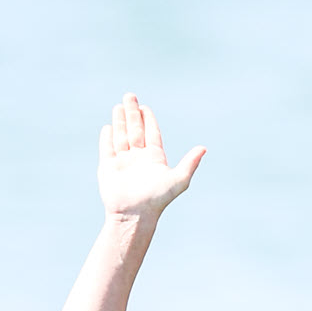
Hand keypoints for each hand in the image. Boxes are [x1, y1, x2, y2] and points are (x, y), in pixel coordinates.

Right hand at [98, 93, 204, 221]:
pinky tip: (108, 128)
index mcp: (154, 158)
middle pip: (135, 130)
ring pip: (121, 136)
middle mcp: (139, 158)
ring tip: (118, 106)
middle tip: (129, 95)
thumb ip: (190, 163)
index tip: (144, 107)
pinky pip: (107, 149)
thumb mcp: (178, 180)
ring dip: (120, 121)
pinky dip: (107, 138)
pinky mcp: (108, 168)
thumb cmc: (157, 199)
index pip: (151, 133)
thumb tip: (204, 148)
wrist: (134, 215)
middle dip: (132, 113)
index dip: (148, 119)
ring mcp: (123, 162)